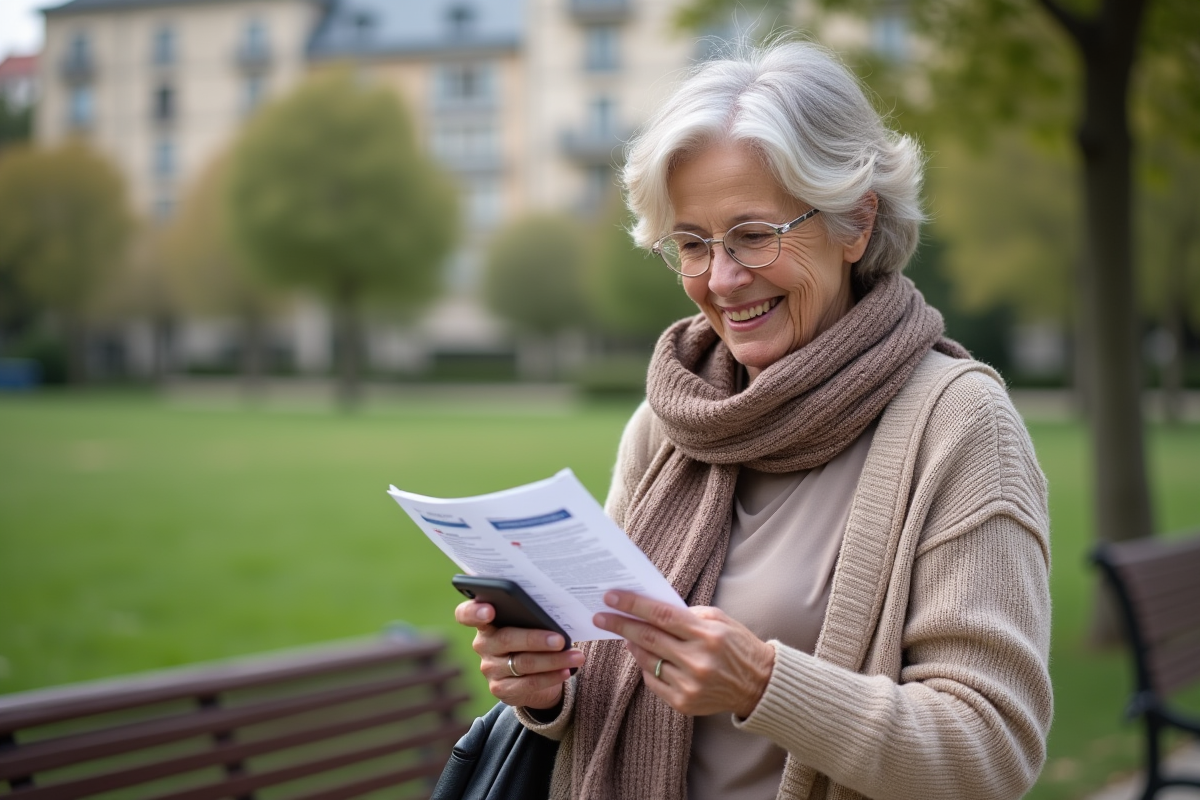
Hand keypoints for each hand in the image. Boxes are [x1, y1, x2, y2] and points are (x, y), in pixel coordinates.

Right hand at [454, 600, 583, 709]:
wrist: (532, 672)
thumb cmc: (532, 635)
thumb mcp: (528, 623)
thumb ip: (532, 616)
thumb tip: (556, 614)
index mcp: (485, 621)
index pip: (466, 614)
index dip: (474, 612)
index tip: (489, 610)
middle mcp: (483, 644)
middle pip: (506, 639)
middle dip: (535, 639)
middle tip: (560, 639)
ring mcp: (489, 668)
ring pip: (522, 663)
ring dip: (553, 660)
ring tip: (576, 656)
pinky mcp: (500, 689)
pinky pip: (528, 683)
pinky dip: (551, 676)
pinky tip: (567, 670)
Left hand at [593, 590, 773, 717]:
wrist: (759, 684)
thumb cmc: (738, 645)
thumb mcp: (719, 619)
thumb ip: (686, 614)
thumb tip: (650, 610)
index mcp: (707, 634)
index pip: (661, 615)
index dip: (633, 605)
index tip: (611, 597)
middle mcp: (697, 661)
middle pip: (648, 638)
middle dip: (620, 624)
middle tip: (600, 616)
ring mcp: (689, 685)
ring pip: (647, 660)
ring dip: (631, 645)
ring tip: (623, 634)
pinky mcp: (684, 703)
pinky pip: (653, 681)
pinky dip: (645, 666)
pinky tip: (644, 656)